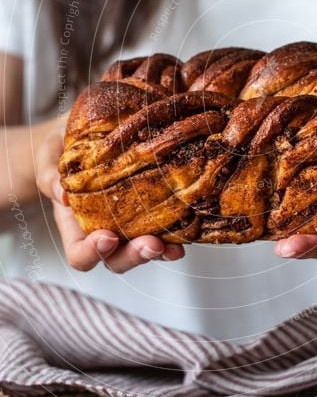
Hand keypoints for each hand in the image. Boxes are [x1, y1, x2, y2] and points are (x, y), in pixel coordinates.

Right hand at [36, 123, 184, 272]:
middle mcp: (102, 230)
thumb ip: (51, 176)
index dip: (92, 253)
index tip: (107, 237)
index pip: (80, 254)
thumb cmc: (60, 151)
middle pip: (116, 260)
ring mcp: (127, 224)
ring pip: (143, 250)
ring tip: (174, 246)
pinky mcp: (149, 211)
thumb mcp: (48, 158)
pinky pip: (163, 229)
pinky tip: (187, 231)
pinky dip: (176, 233)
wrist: (79, 136)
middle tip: (151, 244)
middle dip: (134, 256)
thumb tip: (62, 193)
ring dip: (159, 251)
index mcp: (74, 225)